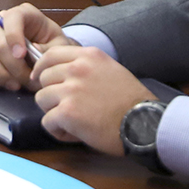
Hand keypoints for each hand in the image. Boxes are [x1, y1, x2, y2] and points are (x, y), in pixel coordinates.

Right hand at [0, 3, 75, 91]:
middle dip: (12, 66)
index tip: (22, 55)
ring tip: (15, 85)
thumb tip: (32, 50)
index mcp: (25, 14)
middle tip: (27, 81)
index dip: (13, 35)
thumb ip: (48, 49)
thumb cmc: (55, 49)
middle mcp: (3, 23)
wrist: (51, 59)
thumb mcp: (60, 47)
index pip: (12, 17)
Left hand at [34, 45, 156, 152]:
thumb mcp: (110, 70)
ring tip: (75, 121)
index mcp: (88, 56)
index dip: (42, 69)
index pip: (49, 55)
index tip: (43, 81)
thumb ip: (85, 66)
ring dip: (54, 112)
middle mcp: (77, 69)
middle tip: (70, 107)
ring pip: (41, 99)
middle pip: (43, 79)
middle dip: (52, 94)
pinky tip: (75, 133)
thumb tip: (55, 69)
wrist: (146, 124)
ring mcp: (71, 90)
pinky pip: (47, 121)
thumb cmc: (131, 101)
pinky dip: (58, 130)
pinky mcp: (68, 112)